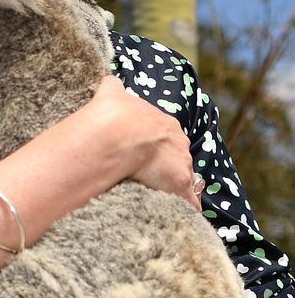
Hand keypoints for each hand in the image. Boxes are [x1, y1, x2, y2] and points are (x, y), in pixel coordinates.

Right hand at [91, 76, 200, 209]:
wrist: (119, 131)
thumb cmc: (116, 113)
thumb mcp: (113, 92)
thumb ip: (113, 88)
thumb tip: (108, 80)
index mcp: (166, 124)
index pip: (167, 137)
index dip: (159, 146)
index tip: (152, 153)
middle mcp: (179, 144)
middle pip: (180, 158)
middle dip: (172, 167)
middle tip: (159, 178)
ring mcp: (182, 166)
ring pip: (186, 179)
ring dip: (179, 189)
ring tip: (169, 200)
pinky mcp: (180, 187)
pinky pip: (189, 202)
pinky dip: (188, 209)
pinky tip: (186, 217)